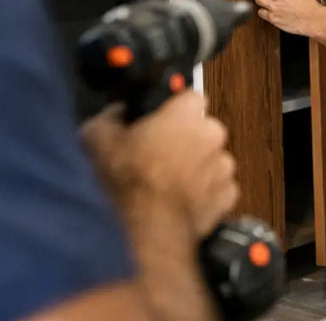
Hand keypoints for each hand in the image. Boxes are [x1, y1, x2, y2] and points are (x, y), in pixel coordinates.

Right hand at [81, 91, 237, 238]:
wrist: (148, 230)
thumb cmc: (127, 182)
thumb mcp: (97, 140)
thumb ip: (110, 117)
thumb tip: (116, 113)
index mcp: (187, 114)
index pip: (190, 97)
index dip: (174, 110)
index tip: (161, 122)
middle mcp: (213, 135)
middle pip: (203, 130)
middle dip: (186, 140)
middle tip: (159, 157)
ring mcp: (224, 167)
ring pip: (212, 160)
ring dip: (196, 168)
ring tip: (168, 185)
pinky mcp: (228, 197)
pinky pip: (218, 189)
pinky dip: (204, 195)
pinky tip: (181, 203)